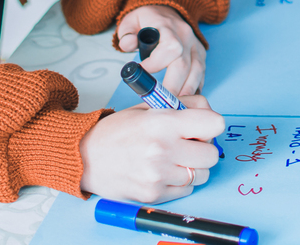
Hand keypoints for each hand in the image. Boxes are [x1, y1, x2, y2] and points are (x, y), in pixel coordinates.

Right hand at [78, 95, 223, 201]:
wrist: (84, 156)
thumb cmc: (117, 130)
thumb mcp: (148, 107)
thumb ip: (182, 104)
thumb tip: (209, 111)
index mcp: (162, 123)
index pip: (214, 124)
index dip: (210, 124)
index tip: (201, 126)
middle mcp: (162, 150)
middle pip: (211, 154)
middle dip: (203, 148)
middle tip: (187, 144)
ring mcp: (158, 176)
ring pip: (201, 175)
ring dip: (192, 167)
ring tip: (172, 158)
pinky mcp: (154, 195)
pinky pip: (186, 189)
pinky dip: (180, 181)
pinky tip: (163, 171)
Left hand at [117, 4, 205, 95]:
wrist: (165, 9)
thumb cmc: (146, 19)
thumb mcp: (131, 20)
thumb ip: (126, 33)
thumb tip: (127, 45)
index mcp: (168, 27)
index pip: (169, 48)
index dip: (156, 63)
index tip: (142, 72)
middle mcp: (185, 36)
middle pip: (184, 65)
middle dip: (173, 86)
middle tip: (161, 102)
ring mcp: (195, 45)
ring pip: (197, 70)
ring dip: (187, 90)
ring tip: (175, 106)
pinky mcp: (200, 53)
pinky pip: (201, 72)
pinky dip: (195, 87)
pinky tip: (187, 99)